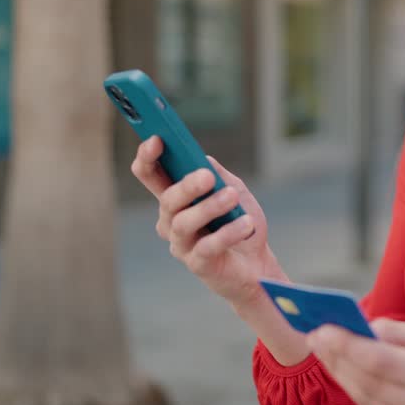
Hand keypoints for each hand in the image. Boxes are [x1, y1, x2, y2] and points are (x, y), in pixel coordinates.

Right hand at [131, 136, 281, 307]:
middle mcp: (171, 221)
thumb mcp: (234, 190)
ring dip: (209, 207)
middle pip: (167, 200)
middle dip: (186, 186)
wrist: (257, 264)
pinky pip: (206, 247)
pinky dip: (228, 233)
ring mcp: (181, 244)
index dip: (147, 157)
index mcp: (176, 198)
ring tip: (231, 197)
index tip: (157, 139)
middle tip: (207, 176)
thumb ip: (218, 174)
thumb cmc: (241, 223)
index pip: (150, 175)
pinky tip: (246, 225)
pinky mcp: (197, 264)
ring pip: (183, 223)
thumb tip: (202, 159)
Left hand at [308, 319, 404, 404]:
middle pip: (369, 382)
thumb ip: (401, 333)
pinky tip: (341, 368)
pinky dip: (353, 387)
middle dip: (337, 356)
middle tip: (315, 334)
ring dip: (339, 372)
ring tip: (322, 348)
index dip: (349, 345)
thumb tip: (364, 328)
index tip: (324, 328)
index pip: (384, 362)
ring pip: (365, 399)